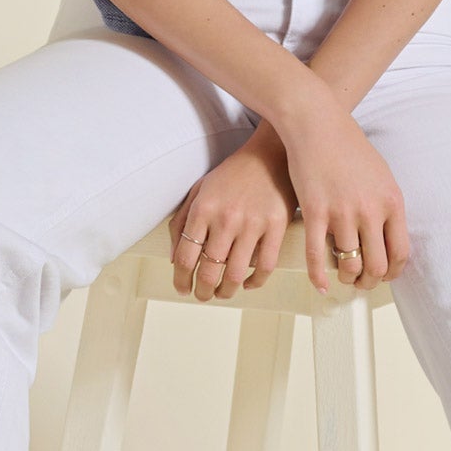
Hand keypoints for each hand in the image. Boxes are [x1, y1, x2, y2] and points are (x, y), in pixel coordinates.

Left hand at [168, 123, 296, 301]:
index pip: (186, 257)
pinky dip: (255, 282)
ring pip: (235, 274)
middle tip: (203, 296)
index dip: (181, 280)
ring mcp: (253, 223)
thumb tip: (174, 259)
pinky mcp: (277, 226)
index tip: (182, 289)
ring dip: (226, 291)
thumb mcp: (199, 191)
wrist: (270, 154)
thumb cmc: (232, 174)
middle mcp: (226, 219)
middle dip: (202, 291)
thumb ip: (181, 222)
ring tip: (223, 293)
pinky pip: (265, 266)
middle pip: (209, 270)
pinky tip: (247, 283)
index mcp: (203, 209)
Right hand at [276, 88, 411, 293]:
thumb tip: (389, 238)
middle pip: (377, 265)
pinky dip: (318, 276)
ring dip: (346, 278)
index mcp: (392, 202)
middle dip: (370, 281)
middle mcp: (371, 211)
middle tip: (362, 282)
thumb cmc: (349, 148)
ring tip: (343, 277)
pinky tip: (319, 284)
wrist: (318, 125)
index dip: (393, 273)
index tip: (384, 277)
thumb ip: (387, 207)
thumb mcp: (382, 176)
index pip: (400, 253)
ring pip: (349, 265)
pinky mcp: (316, 212)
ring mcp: (343, 213)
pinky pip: (317, 255)